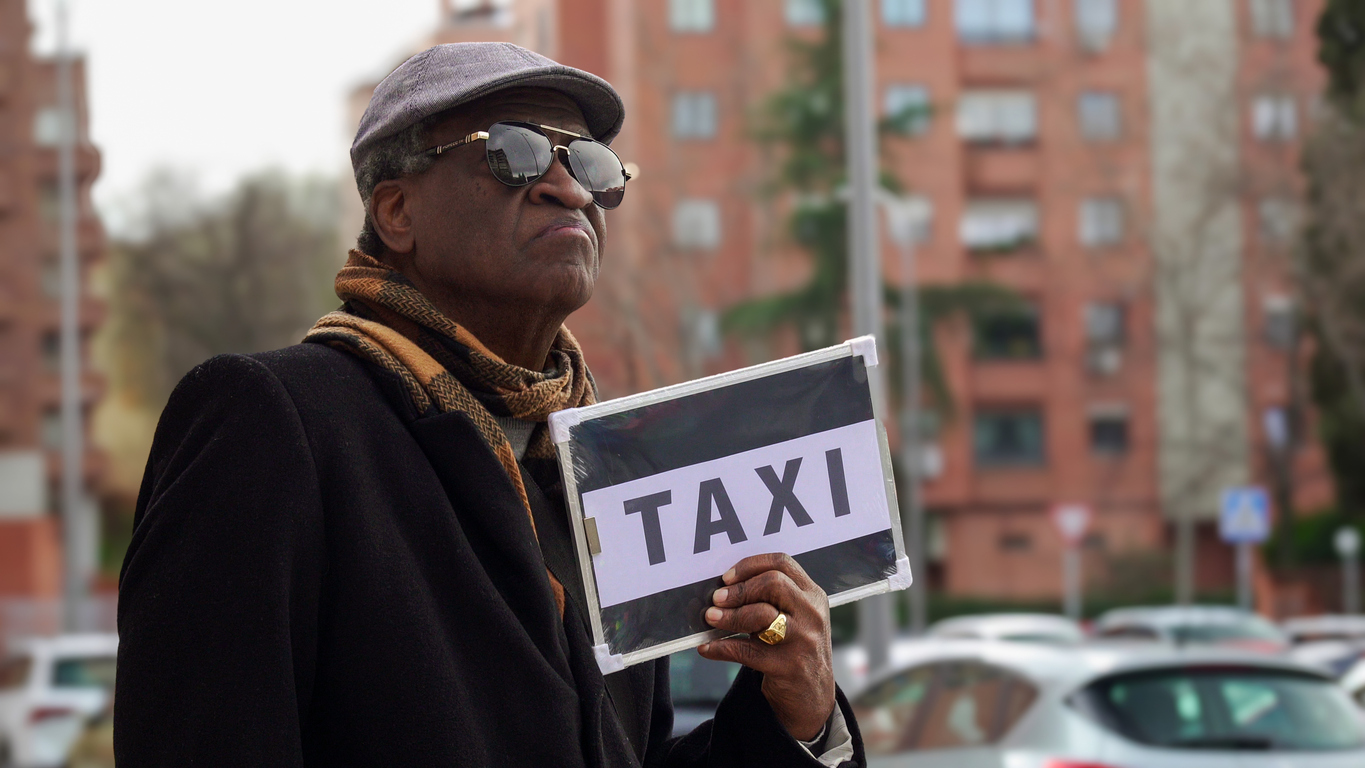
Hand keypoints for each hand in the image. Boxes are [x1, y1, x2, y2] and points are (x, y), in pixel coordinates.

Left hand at [696, 553, 834, 741]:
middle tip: (716, 598)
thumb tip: (722, 590)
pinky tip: (708, 648)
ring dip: (729, 615)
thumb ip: (771, 599)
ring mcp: (803, 640)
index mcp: (812, 595)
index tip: (727, 577)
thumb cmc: (795, 648)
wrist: (813, 695)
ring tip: (710, 618)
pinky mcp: (789, 666)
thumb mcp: (795, 617)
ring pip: (762, 615)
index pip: (782, 563)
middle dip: (739, 589)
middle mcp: (811, 614)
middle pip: (773, 583)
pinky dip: (722, 648)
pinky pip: (748, 651)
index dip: (750, 565)